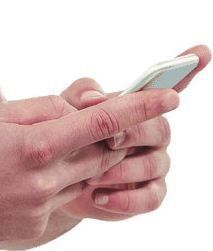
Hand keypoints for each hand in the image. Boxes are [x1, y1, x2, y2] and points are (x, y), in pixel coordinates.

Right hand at [0, 83, 178, 244]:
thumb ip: (45, 109)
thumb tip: (81, 112)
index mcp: (36, 145)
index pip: (102, 122)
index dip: (140, 108)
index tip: (169, 98)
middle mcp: (45, 181)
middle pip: (101, 154)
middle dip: (109, 138)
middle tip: (98, 125)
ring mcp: (43, 210)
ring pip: (85, 180)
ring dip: (79, 164)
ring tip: (42, 155)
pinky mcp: (38, 230)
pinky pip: (63, 202)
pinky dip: (54, 187)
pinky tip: (18, 183)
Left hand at [58, 43, 210, 221]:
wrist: (53, 183)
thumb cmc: (63, 137)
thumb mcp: (62, 111)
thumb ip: (78, 98)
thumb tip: (95, 99)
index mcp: (136, 107)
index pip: (166, 86)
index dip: (186, 68)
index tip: (202, 51)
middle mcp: (153, 133)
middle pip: (160, 127)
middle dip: (134, 132)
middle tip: (107, 139)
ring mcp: (154, 164)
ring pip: (156, 163)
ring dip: (122, 169)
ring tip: (90, 176)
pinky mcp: (148, 194)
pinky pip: (151, 197)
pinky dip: (124, 199)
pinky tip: (98, 197)